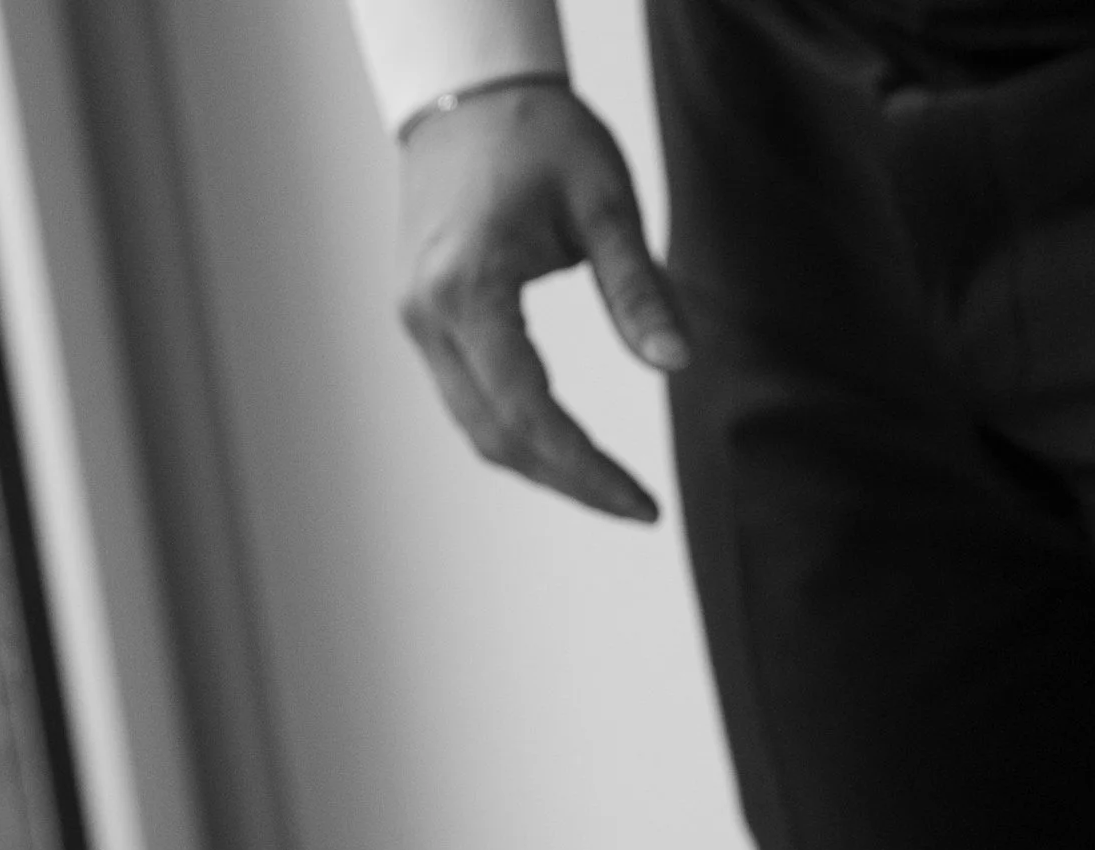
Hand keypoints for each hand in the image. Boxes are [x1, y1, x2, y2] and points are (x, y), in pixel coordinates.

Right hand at [397, 82, 688, 519]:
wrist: (468, 97)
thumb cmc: (540, 134)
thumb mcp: (605, 201)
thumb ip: (637, 287)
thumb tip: (676, 364)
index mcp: (468, 285)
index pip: (525, 409)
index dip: (586, 468)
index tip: (644, 504)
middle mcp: (427, 313)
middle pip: (496, 435)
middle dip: (570, 482)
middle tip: (639, 508)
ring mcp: (418, 320)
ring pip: (477, 428)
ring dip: (543, 468)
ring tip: (613, 490)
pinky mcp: (425, 320)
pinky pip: (470, 400)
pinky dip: (519, 436)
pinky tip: (568, 452)